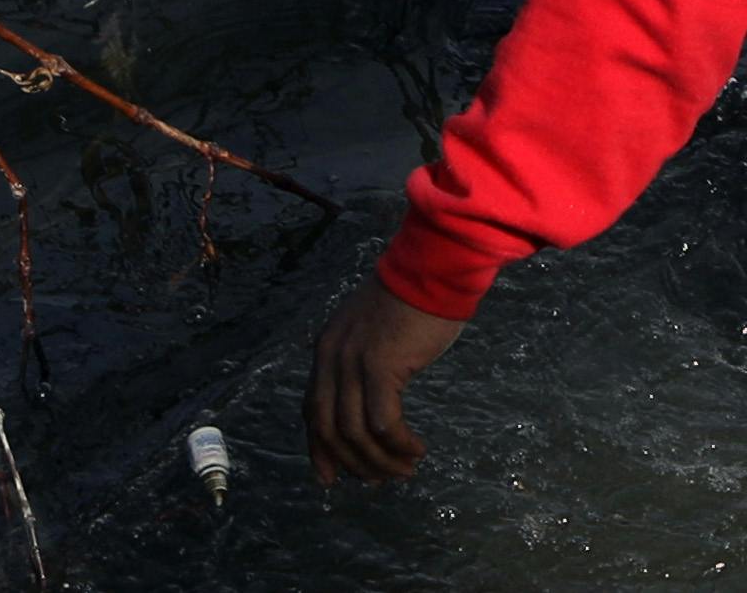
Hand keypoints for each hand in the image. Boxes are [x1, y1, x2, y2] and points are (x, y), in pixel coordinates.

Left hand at [306, 275, 465, 483]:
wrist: (434, 267)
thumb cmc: (414, 298)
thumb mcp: (374, 332)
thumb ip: (363, 363)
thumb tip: (370, 408)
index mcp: (327, 348)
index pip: (312, 410)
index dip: (320, 448)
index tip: (331, 478)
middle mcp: (331, 357)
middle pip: (328, 428)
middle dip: (353, 462)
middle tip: (380, 479)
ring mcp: (353, 361)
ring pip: (356, 432)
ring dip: (381, 460)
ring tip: (405, 468)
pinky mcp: (380, 365)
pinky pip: (384, 422)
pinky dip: (398, 445)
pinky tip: (416, 450)